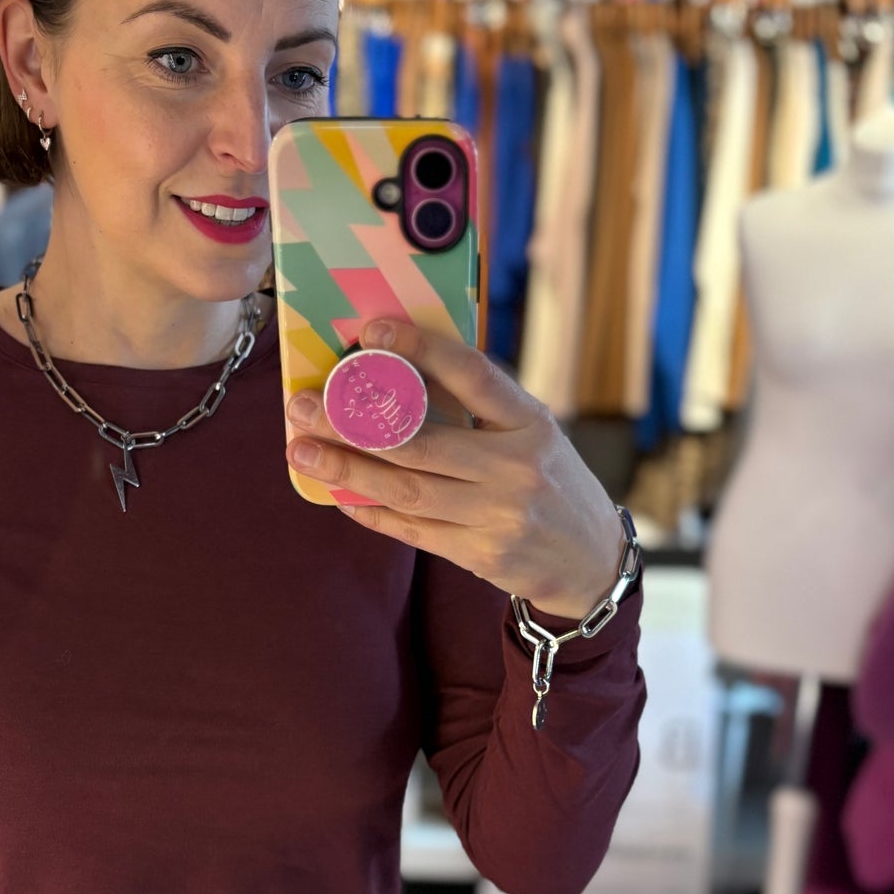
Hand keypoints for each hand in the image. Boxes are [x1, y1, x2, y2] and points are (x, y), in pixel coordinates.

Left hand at [286, 318, 623, 619]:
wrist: (590, 561)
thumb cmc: (550, 483)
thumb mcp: (533, 434)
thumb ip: (481, 408)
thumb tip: (399, 373)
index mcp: (531, 423)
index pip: (473, 374)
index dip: (419, 349)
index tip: (370, 332)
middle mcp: (516, 468)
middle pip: (419, 441)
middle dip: (350, 422)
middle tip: (303, 406)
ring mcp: (498, 516)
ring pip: (406, 489)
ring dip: (346, 467)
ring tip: (303, 451)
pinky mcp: (481, 554)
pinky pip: (412, 529)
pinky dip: (371, 509)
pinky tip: (339, 491)